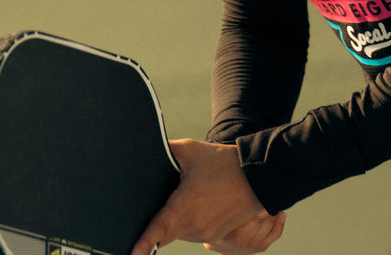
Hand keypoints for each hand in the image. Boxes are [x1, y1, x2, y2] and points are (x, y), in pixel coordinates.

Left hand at [130, 139, 280, 254]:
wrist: (259, 177)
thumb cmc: (223, 163)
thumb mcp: (190, 150)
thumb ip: (165, 150)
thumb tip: (144, 146)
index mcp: (184, 208)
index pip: (158, 232)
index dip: (143, 245)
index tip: (131, 253)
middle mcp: (195, 227)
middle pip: (164, 233)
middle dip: (154, 226)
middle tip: (148, 207)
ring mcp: (206, 234)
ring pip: (178, 233)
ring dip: (173, 223)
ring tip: (180, 198)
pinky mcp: (216, 236)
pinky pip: (193, 233)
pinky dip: (187, 223)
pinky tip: (192, 204)